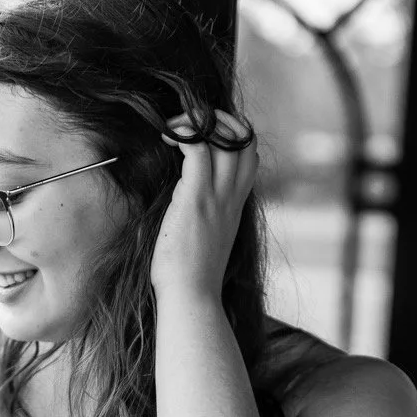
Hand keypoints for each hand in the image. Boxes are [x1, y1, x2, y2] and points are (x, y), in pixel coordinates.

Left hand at [151, 108, 258, 301]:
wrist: (192, 297)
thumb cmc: (191, 276)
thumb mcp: (206, 240)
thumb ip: (205, 217)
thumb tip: (185, 205)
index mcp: (235, 206)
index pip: (250, 156)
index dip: (234, 135)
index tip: (207, 133)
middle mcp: (232, 197)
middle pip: (244, 139)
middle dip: (220, 119)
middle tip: (190, 121)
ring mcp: (217, 196)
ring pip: (224, 137)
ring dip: (199, 120)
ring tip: (174, 125)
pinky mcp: (196, 198)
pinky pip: (197, 147)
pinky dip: (183, 132)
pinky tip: (166, 137)